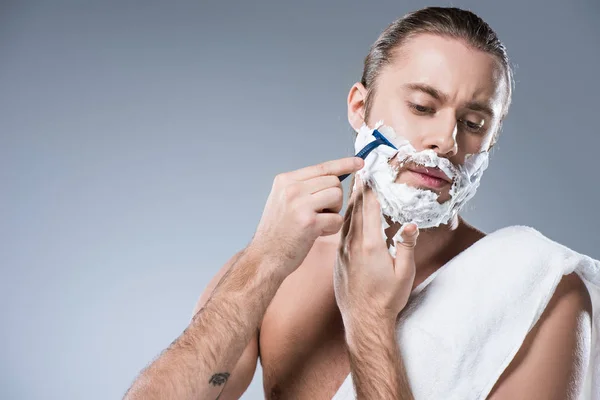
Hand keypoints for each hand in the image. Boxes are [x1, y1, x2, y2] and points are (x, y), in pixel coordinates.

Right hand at [250, 156, 363, 277]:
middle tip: (319, 213)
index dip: (343, 164)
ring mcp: (300, 204)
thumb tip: (334, 178)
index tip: (359, 162)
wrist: (265, 257)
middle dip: (334, 198)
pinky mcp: (309, 222)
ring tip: (317, 222)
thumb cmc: (278, 232)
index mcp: (285, 180)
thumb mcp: (283, 200)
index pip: (321, 167)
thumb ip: (304, 187)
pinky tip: (316, 234)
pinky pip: (337, 218)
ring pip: (338, 197)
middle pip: (333, 182)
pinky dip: (331, 229)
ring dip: (333, 212)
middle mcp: (292, 188)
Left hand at [333, 176, 418, 326]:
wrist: (363, 321)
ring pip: (346, 220)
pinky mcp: (338, 259)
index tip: (369, 173)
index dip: (368, 189)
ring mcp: (343, 252)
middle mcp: (352, 245)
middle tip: (359, 172)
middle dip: (358, 190)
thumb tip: (411, 225)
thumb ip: (406, 246)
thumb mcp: (404, 273)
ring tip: (354, 188)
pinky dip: (346, 219)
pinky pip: (341, 233)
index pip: (368, 209)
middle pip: (354, 210)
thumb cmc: (386, 299)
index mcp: (370, 245)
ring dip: (350, 203)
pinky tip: (348, 216)